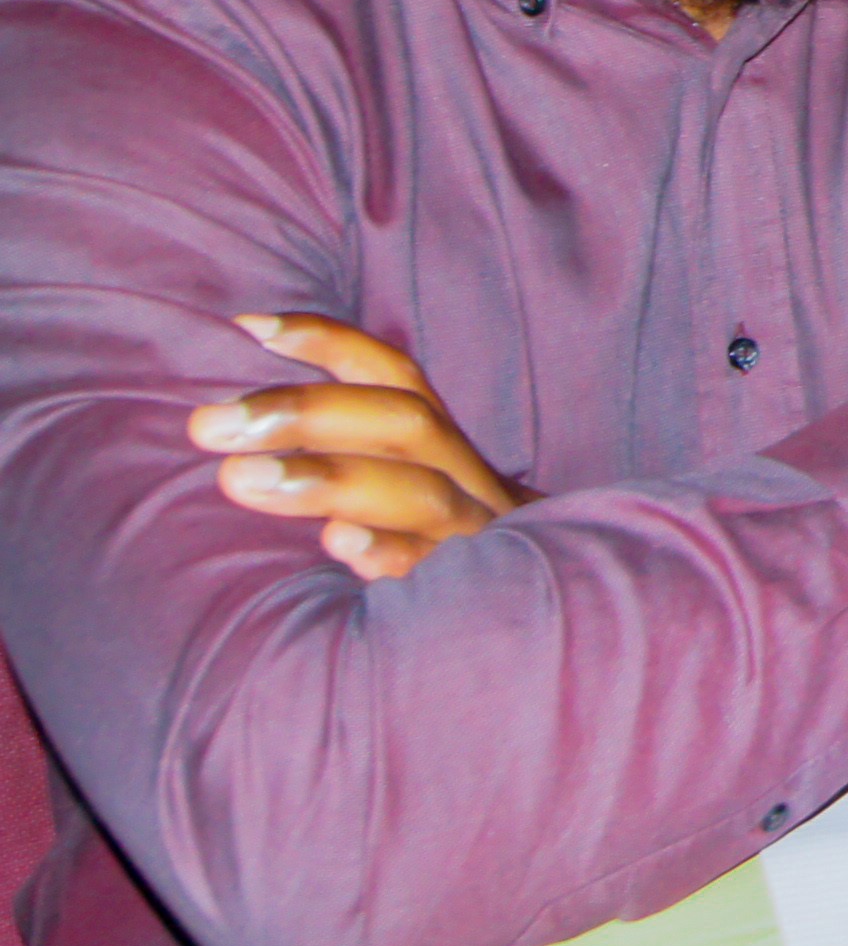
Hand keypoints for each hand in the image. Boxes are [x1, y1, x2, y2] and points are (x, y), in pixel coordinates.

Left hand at [189, 315, 536, 582]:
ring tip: (240, 478)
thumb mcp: (400, 485)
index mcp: (440, 443)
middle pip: (406, 423)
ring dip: (329, 478)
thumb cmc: (428, 544)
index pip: (393, 374)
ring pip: (419, 492)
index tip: (247, 328)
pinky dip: (389, 553)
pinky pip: (437, 570)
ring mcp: (471, 535)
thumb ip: (346, 449)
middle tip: (209, 425)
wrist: (541, 617)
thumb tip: (241, 409)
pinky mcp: (472, 593)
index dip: (328, 343)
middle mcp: (464, 477)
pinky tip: (337, 543)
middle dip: (307, 414)